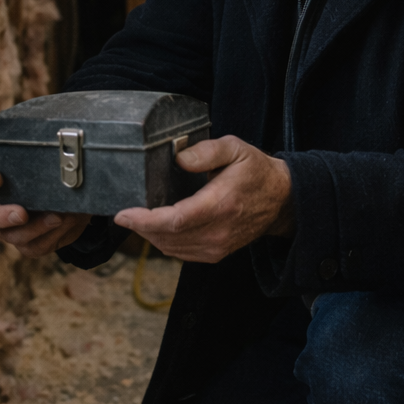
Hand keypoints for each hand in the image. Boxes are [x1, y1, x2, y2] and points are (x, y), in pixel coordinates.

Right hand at [0, 164, 92, 258]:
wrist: (73, 202)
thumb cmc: (53, 176)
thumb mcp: (47, 165)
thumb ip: (42, 162)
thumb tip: (55, 161)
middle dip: (2, 216)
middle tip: (21, 214)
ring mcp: (10, 229)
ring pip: (11, 235)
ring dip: (36, 227)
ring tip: (58, 217)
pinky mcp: (28, 244)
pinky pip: (34, 246)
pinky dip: (52, 235)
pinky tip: (64, 223)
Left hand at [113, 135, 293, 263]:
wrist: (281, 200)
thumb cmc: (256, 172)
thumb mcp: (235, 149)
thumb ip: (206, 151)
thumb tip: (179, 158)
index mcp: (220, 204)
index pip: (175, 220)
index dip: (144, 220)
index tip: (123, 214)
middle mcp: (217, 232)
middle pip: (167, 237)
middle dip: (141, 227)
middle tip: (124, 212)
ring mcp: (217, 247)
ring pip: (171, 248)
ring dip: (150, 236)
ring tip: (138, 218)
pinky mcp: (216, 254)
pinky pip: (181, 253)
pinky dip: (164, 242)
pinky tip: (158, 228)